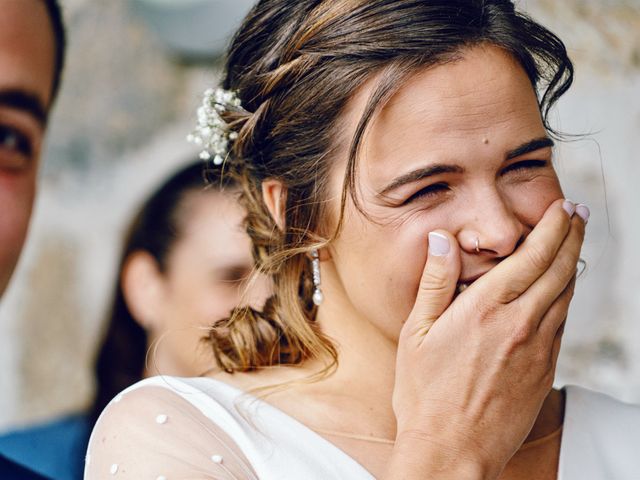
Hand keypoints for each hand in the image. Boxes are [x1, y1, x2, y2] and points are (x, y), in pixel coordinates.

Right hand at [387, 198, 585, 478]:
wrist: (453, 449)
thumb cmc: (426, 395)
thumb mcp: (415, 334)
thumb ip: (434, 282)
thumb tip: (441, 241)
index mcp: (485, 309)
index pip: (532, 256)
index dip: (553, 227)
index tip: (563, 209)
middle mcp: (519, 324)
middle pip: (559, 270)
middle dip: (573, 237)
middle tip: (579, 216)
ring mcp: (537, 350)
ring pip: (567, 296)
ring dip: (573, 265)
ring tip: (574, 247)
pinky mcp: (544, 372)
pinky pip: (563, 326)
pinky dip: (566, 300)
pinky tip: (560, 295)